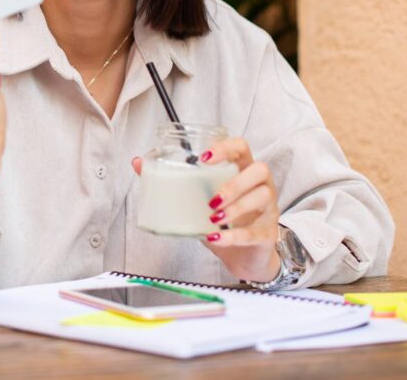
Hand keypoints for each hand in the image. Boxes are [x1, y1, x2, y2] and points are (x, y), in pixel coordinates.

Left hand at [131, 137, 280, 281]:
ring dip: (236, 207)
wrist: (244, 258)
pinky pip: (255, 232)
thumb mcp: (197, 201)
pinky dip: (233, 235)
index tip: (204, 157)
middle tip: (211, 198)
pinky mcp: (268, 234)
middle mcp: (260, 186)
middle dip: (234, 183)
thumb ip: (173, 183)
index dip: (225, 147)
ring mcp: (269, 209)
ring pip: (262, 197)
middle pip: (259, 170)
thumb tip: (138, 163)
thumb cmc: (223, 222)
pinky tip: (216, 238)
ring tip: (213, 216)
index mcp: (242, 171)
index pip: (241, 147)